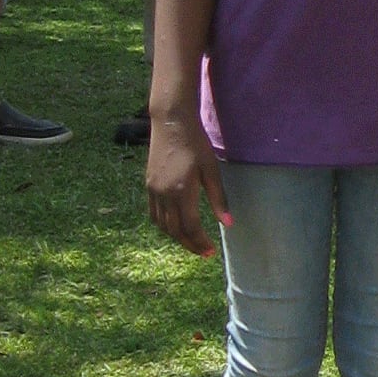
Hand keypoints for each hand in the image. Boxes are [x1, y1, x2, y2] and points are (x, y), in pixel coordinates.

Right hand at [147, 111, 228, 255]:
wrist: (171, 124)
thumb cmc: (196, 144)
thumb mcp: (212, 171)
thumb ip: (219, 199)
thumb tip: (228, 224)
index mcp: (182, 192)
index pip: (190, 227)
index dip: (200, 242)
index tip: (211, 252)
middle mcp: (164, 194)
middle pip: (175, 230)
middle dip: (190, 244)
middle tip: (203, 252)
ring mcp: (153, 190)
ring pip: (162, 225)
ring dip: (177, 237)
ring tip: (192, 242)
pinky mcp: (149, 185)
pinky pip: (154, 214)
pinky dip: (164, 225)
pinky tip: (175, 226)